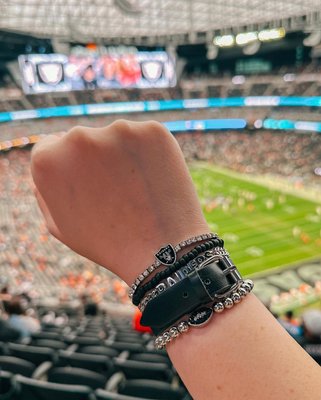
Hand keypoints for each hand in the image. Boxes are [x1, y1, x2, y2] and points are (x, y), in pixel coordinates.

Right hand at [31, 120, 208, 283]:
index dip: (70, 168)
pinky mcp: (153, 130)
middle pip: (83, 140)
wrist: (162, 252)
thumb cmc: (107, 243)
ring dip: (122, 155)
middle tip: (114, 191)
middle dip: (94, 160)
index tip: (86, 184)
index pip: (51, 147)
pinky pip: (145, 138)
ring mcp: (118, 130)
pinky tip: (153, 180)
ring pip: (116, 137)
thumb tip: (48, 160)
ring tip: (135, 190)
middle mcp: (79, 138)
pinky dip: (148, 154)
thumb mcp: (59, 225)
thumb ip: (44, 188)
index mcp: (48, 159)